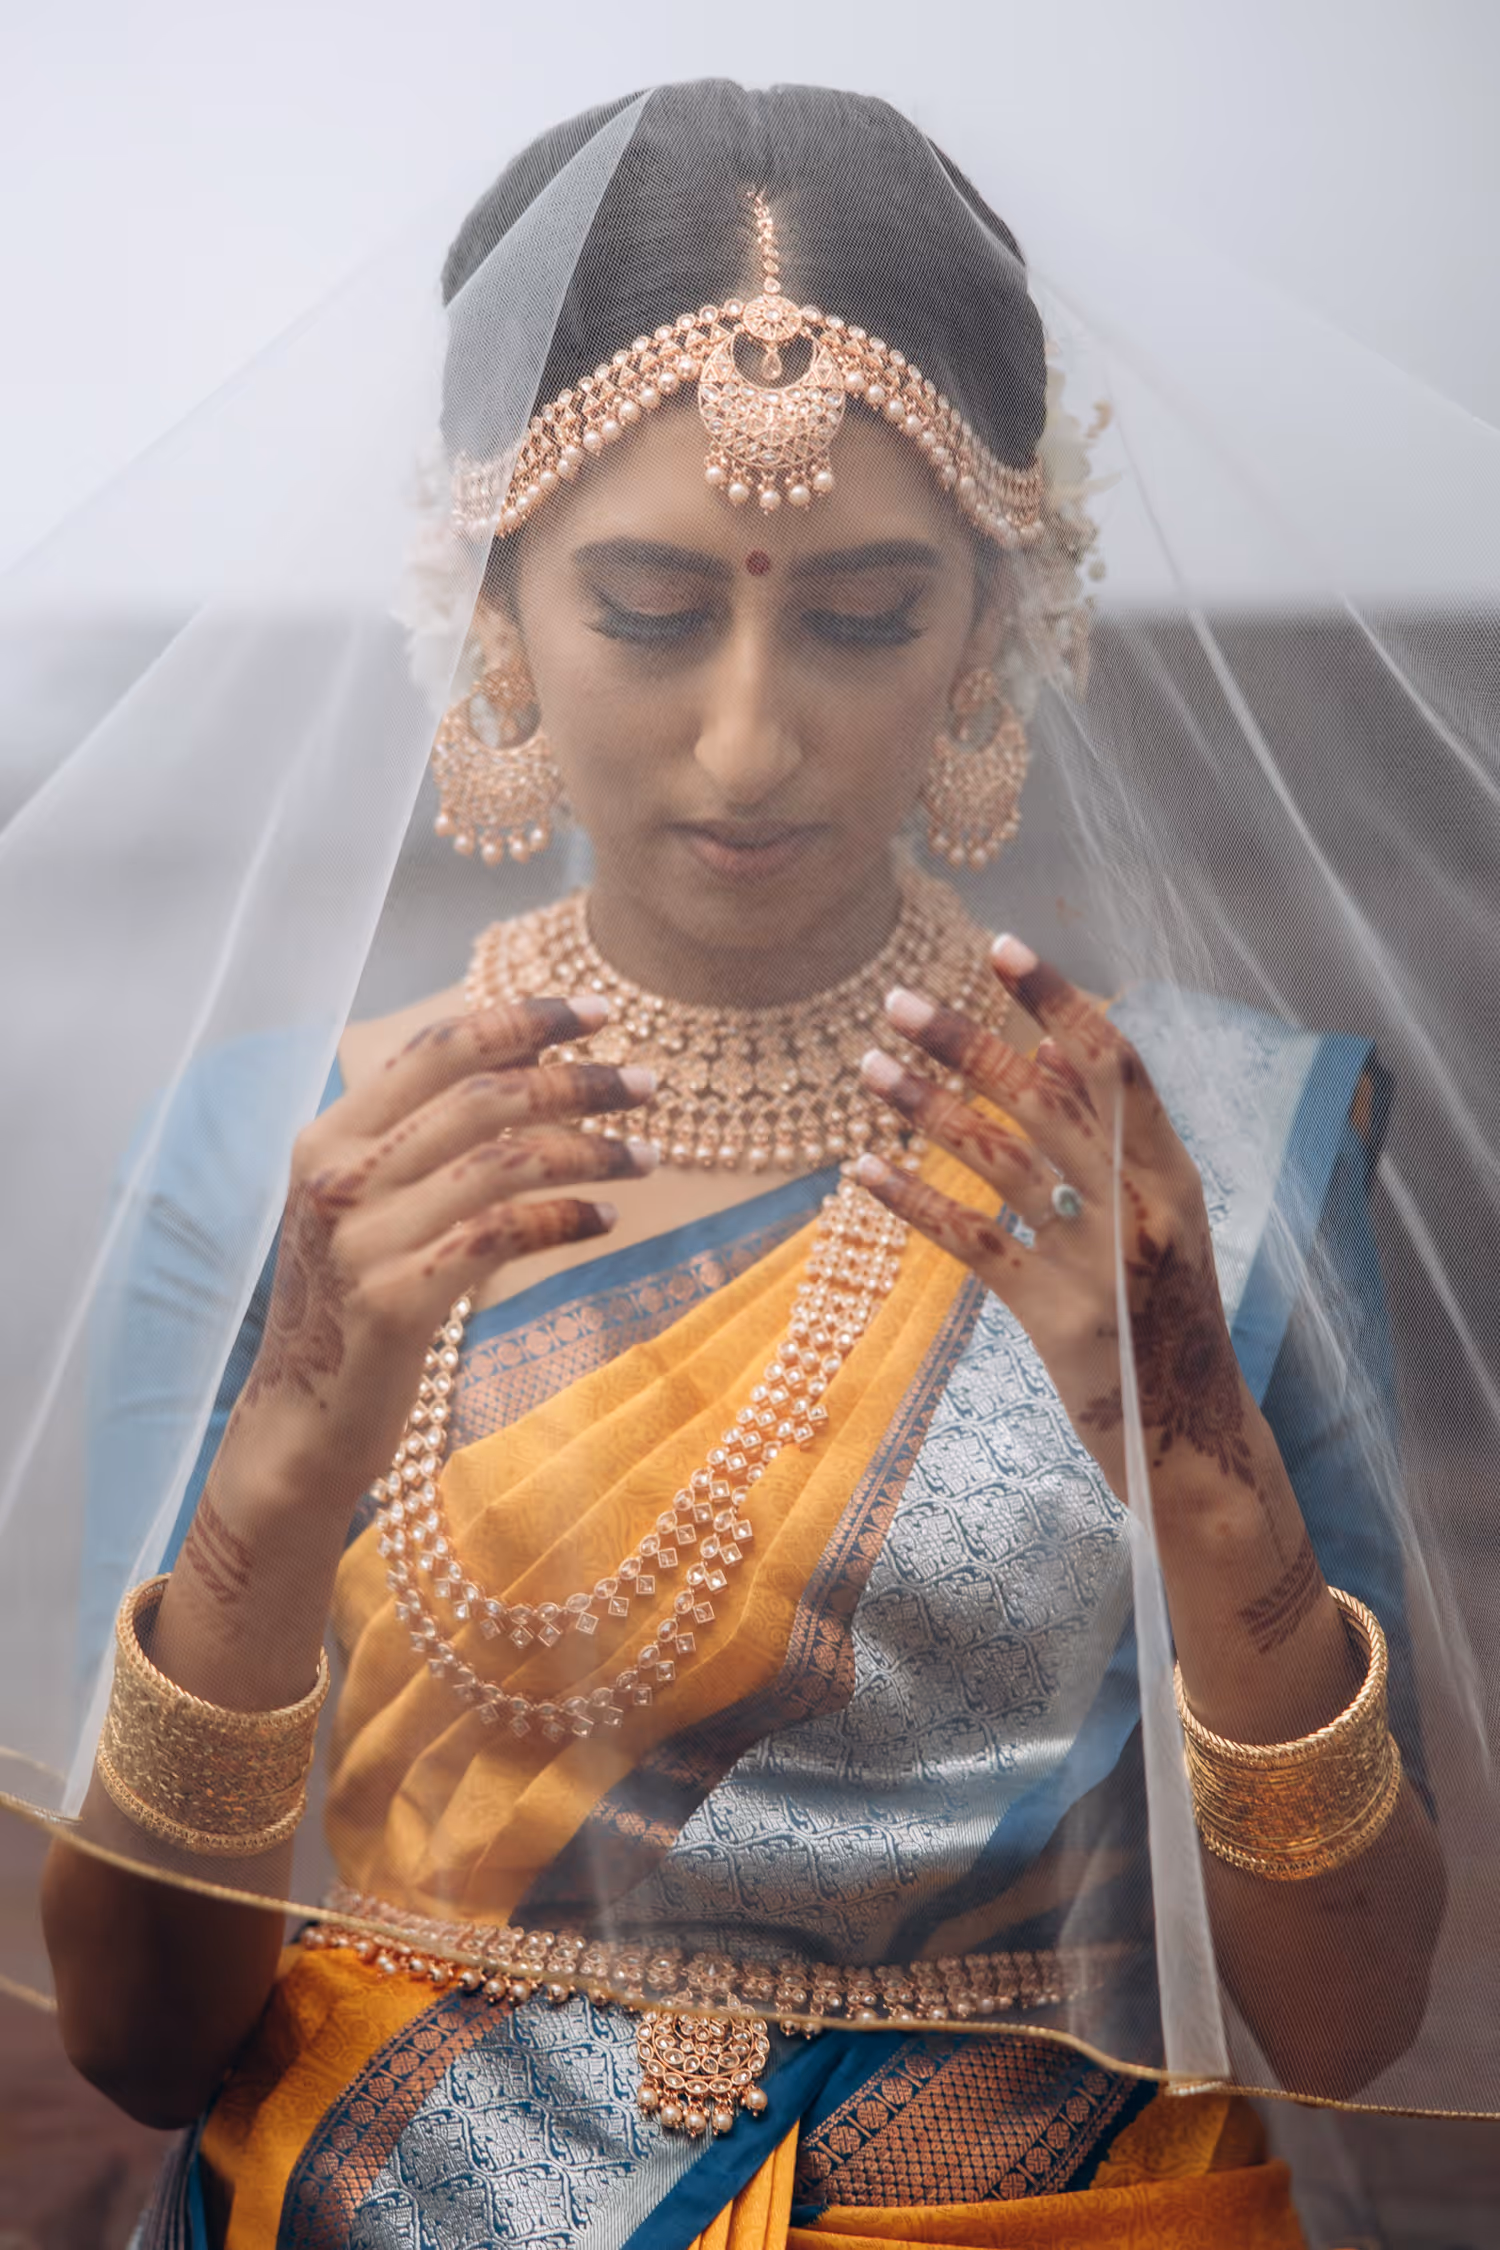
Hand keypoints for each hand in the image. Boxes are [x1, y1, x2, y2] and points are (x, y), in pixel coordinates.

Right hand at [221, 995, 655, 1516]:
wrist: (301, 1423)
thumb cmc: (354, 1309)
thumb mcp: (367, 1210)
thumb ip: (420, 1142)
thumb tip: (532, 1069)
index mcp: (329, 1137)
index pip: (437, 1047)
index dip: (522, 1019)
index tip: (598, 1009)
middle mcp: (338, 1176)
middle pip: (482, 1095)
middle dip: (577, 1080)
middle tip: (647, 1084)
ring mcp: (362, 1238)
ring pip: (503, 1160)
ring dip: (590, 1150)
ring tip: (648, 1157)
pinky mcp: (394, 1299)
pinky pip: (503, 1234)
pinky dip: (566, 1217)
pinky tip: (606, 1219)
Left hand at [855, 935, 1258, 1509]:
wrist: (1192, 1442)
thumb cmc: (1171, 1325)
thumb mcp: (1166, 1226)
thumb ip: (1116, 1150)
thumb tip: (1050, 1058)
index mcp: (1173, 1175)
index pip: (1113, 1065)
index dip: (1057, 1000)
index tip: (1001, 947)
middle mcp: (1141, 1209)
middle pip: (1045, 1101)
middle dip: (970, 1042)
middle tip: (900, 999)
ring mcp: (1098, 1265)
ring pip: (998, 1161)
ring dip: (928, 1105)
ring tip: (869, 1065)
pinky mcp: (1054, 1318)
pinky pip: (972, 1241)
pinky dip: (913, 1200)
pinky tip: (862, 1168)